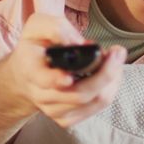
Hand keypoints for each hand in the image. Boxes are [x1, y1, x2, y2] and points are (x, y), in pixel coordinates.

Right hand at [0, 13, 126, 127]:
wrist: (25, 72)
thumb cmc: (36, 45)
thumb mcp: (38, 26)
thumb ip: (55, 28)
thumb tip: (77, 43)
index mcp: (30, 71)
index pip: (45, 81)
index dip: (59, 80)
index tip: (71, 75)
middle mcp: (40, 95)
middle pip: (79, 94)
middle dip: (105, 73)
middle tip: (117, 51)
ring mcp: (54, 110)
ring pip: (93, 101)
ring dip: (112, 80)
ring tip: (115, 59)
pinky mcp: (67, 118)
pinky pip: (97, 106)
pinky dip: (110, 88)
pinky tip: (110, 74)